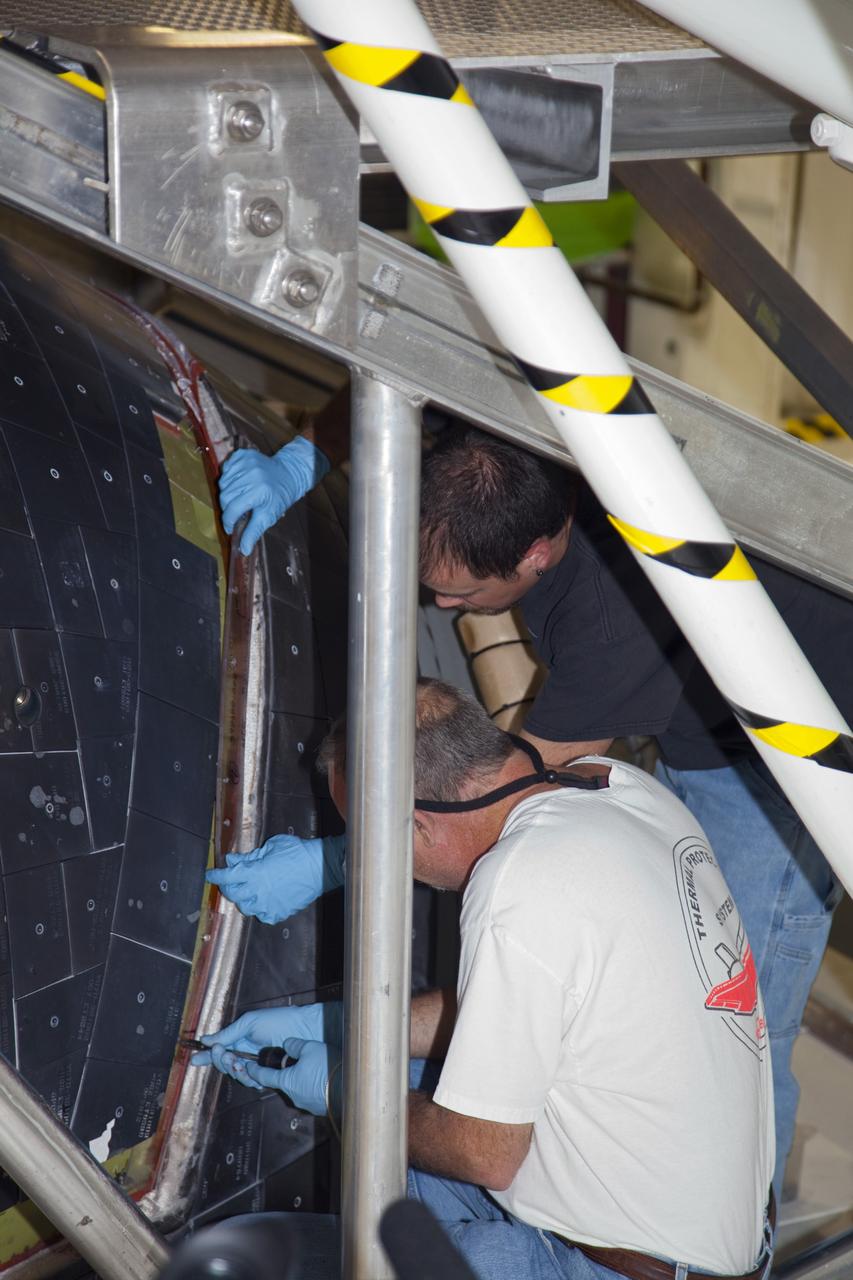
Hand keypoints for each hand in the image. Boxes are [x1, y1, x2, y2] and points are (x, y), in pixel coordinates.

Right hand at [191, 1001, 343, 1073]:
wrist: (303, 1030)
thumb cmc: (279, 1021)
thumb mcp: (250, 1023)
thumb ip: (228, 1033)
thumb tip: (206, 1039)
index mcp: (241, 1039)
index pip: (221, 1050)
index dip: (207, 1056)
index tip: (194, 1060)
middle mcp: (247, 1054)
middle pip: (225, 1065)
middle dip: (221, 1061)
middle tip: (223, 1053)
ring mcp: (258, 1066)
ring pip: (237, 1075)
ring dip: (234, 1069)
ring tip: (238, 1061)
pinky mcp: (268, 1076)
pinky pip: (252, 1082)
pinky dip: (247, 1077)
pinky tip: (249, 1069)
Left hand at [207, 832, 345, 923]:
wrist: (320, 867)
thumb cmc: (298, 852)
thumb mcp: (271, 846)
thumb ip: (250, 856)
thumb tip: (234, 860)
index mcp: (254, 872)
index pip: (226, 876)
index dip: (215, 875)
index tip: (211, 874)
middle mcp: (258, 891)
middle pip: (232, 894)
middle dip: (227, 886)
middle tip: (230, 881)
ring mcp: (268, 903)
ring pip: (245, 908)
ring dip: (242, 899)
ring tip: (247, 891)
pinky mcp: (279, 911)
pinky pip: (263, 915)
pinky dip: (260, 909)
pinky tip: (263, 900)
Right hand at [218, 436, 329, 554]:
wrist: (289, 473)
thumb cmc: (279, 497)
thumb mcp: (269, 516)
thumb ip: (254, 532)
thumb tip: (243, 550)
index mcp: (258, 490)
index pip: (233, 509)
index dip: (228, 521)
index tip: (229, 528)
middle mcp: (251, 474)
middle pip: (225, 496)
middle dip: (228, 508)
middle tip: (237, 512)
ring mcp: (246, 462)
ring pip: (223, 483)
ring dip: (227, 493)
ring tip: (239, 497)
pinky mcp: (242, 454)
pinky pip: (225, 469)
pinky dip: (228, 478)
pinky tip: (238, 483)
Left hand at [245, 1038, 342, 1117]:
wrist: (350, 1091)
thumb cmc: (327, 1069)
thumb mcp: (310, 1048)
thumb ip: (295, 1045)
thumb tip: (288, 1044)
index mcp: (286, 1081)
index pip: (264, 1076)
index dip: (255, 1070)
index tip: (248, 1066)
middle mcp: (293, 1096)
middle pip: (284, 1081)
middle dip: (286, 1071)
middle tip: (294, 1059)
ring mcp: (307, 1104)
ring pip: (299, 1088)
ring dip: (302, 1078)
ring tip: (314, 1066)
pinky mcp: (319, 1107)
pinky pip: (311, 1094)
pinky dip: (313, 1085)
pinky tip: (324, 1077)